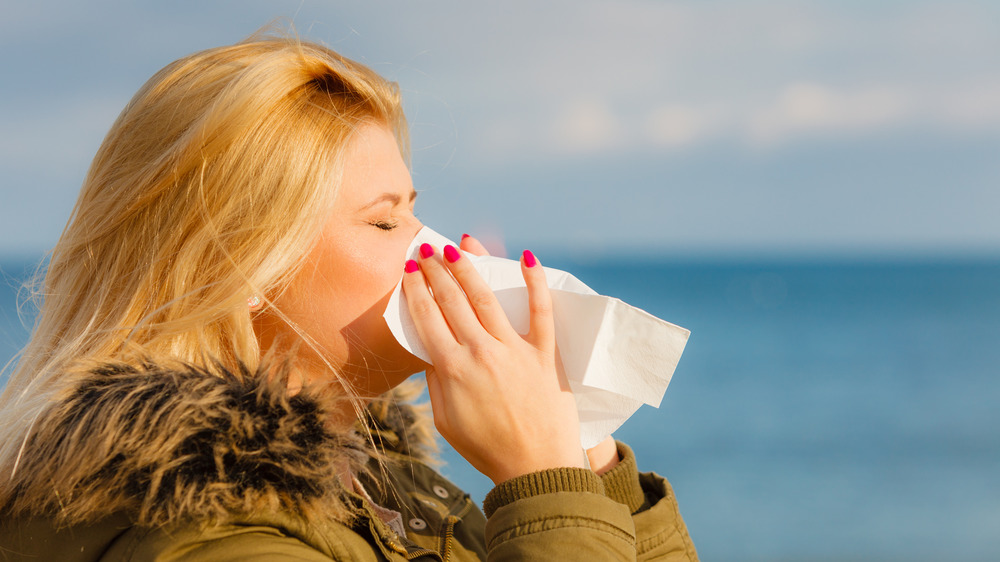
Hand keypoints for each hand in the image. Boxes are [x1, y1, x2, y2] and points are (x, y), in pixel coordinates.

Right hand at [401, 243, 583, 483]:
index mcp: (453, 370)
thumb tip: (428, 349)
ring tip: (456, 247)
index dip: (414, 290)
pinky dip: (535, 283)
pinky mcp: (544, 354)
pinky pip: (541, 312)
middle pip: (452, 301)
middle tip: (425, 249)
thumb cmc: (487, 449)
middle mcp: (481, 353)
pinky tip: (527, 257)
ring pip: (487, 299)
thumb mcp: (446, 421)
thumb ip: (436, 382)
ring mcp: (515, 351)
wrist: (536, 469)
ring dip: (468, 269)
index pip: (427, 319)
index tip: (407, 270)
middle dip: (435, 270)